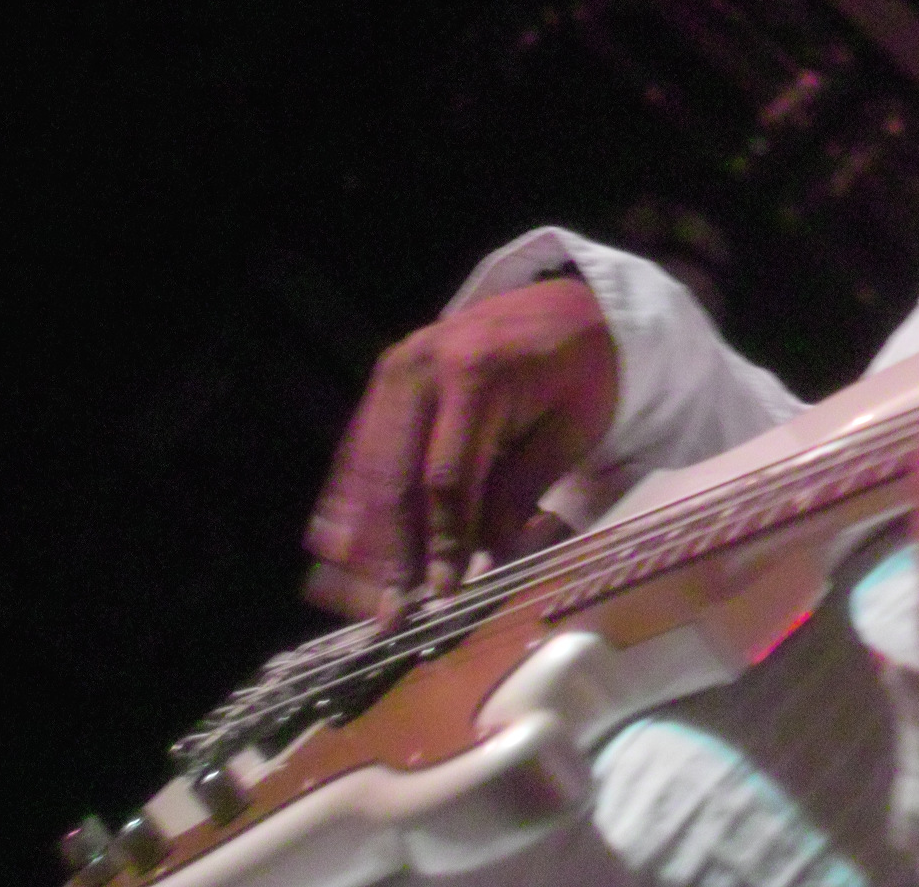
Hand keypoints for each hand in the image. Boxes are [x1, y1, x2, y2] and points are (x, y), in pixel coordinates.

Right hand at [302, 277, 618, 617]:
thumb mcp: (572, 430)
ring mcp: (395, 368)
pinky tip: (336, 546)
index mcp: (474, 374)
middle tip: (389, 611)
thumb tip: (489, 561)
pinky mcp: (384, 377)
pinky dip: (350, 499)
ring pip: (366, 467)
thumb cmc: (581, 371)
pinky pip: (359, 447)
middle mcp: (420, 366)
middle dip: (390, 551)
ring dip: (360, 536)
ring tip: (354, 595)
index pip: (445, 478)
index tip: (442, 592)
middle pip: (393, 478)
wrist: (570, 307)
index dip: (441, 540)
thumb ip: (523, 490)